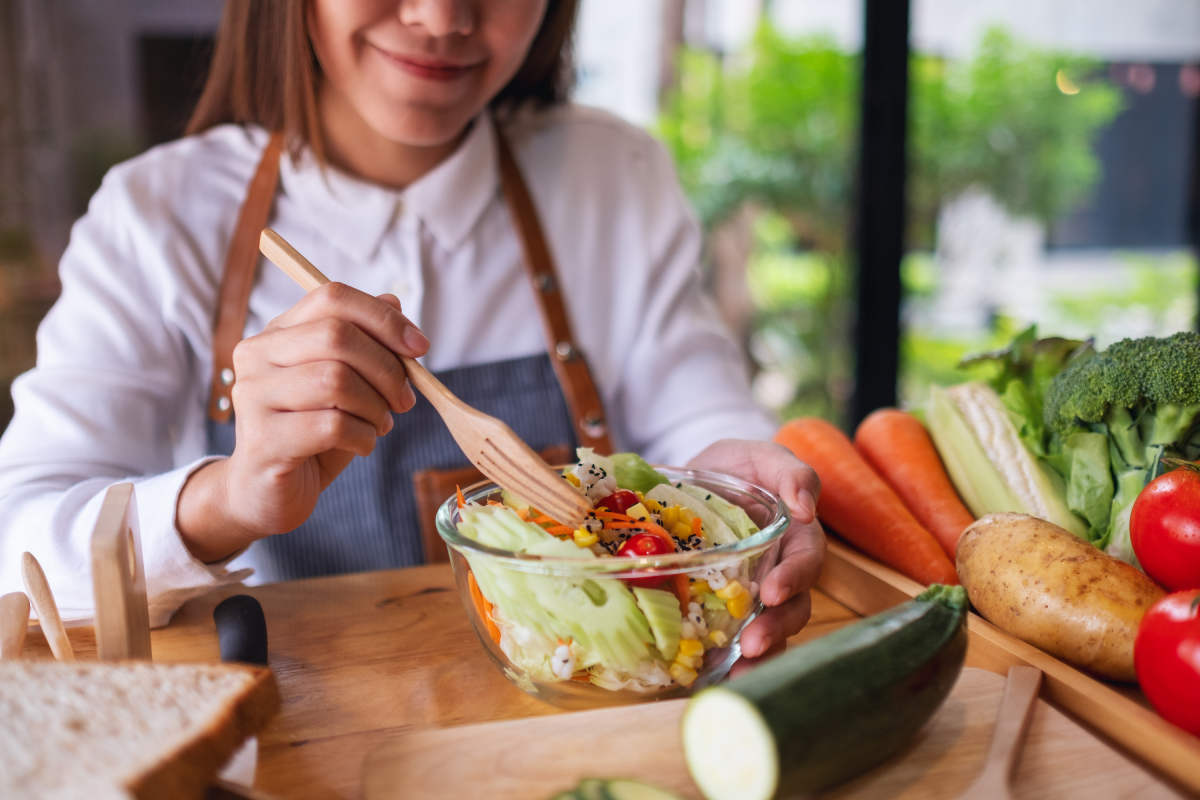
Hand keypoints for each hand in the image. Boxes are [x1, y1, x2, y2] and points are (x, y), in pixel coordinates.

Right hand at [178, 283, 428, 561]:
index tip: (419, 348)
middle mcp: (257, 356)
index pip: (332, 297)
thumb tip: (394, 302)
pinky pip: (331, 426)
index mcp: (278, 333)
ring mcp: (253, 396)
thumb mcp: (345, 384)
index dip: (383, 319)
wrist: (264, 493)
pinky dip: (363, 436)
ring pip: (335, 381)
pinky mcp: (263, 440)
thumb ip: (364, 343)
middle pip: (336, 336)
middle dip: (386, 368)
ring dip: (375, 406)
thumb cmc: (311, 433)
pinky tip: (362, 444)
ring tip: (380, 424)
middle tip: (404, 400)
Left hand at [685, 439, 824, 673]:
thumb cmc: (739, 465)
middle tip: (753, 645)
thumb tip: (805, 507)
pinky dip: (724, 659)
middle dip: (776, 629)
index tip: (773, 593)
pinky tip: (709, 675)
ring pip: (767, 630)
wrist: (698, 477)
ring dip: (757, 656)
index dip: (794, 579)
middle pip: (792, 608)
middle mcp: (779, 571)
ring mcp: (752, 593)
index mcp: (796, 538)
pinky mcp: (722, 606)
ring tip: (738, 675)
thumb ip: (791, 474)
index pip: (806, 563)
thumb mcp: (762, 457)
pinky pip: (730, 637)